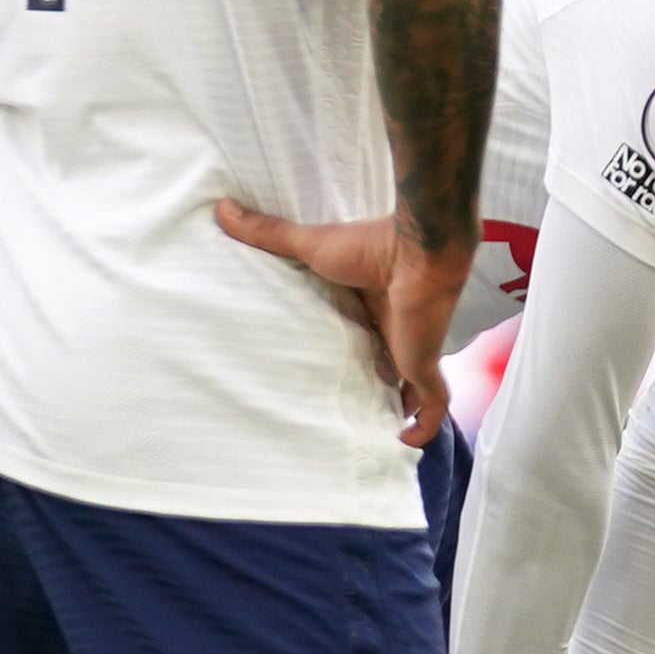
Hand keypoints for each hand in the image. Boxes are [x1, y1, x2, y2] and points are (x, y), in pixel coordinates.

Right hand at [217, 198, 465, 449]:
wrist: (419, 251)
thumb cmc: (371, 246)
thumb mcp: (311, 245)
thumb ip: (269, 233)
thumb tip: (221, 208)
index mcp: (373, 305)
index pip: (365, 335)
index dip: (355, 353)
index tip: (331, 368)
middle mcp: (395, 332)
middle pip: (388, 366)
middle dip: (377, 387)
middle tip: (348, 410)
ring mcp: (413, 351)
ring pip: (412, 391)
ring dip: (401, 410)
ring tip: (375, 434)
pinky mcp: (424, 366)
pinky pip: (433, 408)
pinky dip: (425, 427)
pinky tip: (405, 444)